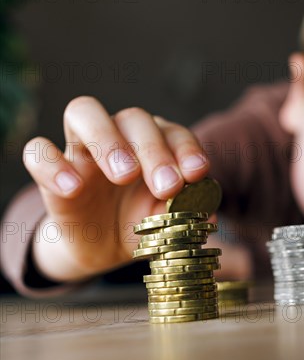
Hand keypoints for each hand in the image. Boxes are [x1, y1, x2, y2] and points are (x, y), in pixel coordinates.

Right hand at [23, 96, 209, 281]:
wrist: (103, 248)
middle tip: (167, 186)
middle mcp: (121, 137)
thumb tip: (208, 218)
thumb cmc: (143, 224)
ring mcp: (83, 150)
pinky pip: (39, 152)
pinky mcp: (51, 172)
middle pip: (134, 118)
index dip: (187, 149)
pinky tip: (73, 189)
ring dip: (108, 139)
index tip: (198, 174)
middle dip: (154, 150)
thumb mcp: (168, 225)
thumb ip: (186, 216)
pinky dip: (52, 164)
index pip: (173, 132)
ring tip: (125, 174)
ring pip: (84, 112)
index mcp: (157, 145)